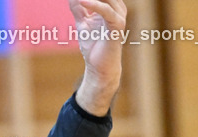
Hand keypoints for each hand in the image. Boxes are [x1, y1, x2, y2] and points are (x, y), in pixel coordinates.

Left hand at [69, 0, 126, 115]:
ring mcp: (119, 16)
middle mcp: (117, 8)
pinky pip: (107, 12)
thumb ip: (78, 9)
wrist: (99, 67)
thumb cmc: (93, 45)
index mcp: (110, 6)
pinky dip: (95, 5)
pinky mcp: (117, 26)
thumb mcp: (82, 23)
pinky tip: (83, 1)